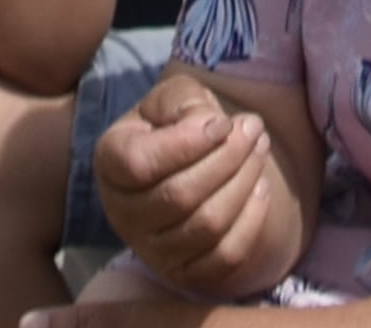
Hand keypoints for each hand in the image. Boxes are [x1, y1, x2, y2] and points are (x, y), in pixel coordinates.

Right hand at [92, 67, 301, 303]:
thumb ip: (186, 102)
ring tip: (260, 149)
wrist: (183, 163)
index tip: (223, 121)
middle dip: (228, 158)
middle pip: (180, 196)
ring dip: (244, 183)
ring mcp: (151, 249)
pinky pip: (225, 256)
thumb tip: (215, 128)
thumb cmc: (173, 125)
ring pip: (206, 226)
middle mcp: (123, 213)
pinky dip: (251, 221)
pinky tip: (259, 188)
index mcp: (111, 163)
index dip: (187, 143)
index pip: (139, 164)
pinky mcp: (184, 271)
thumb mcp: (172, 98)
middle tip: (254, 129)